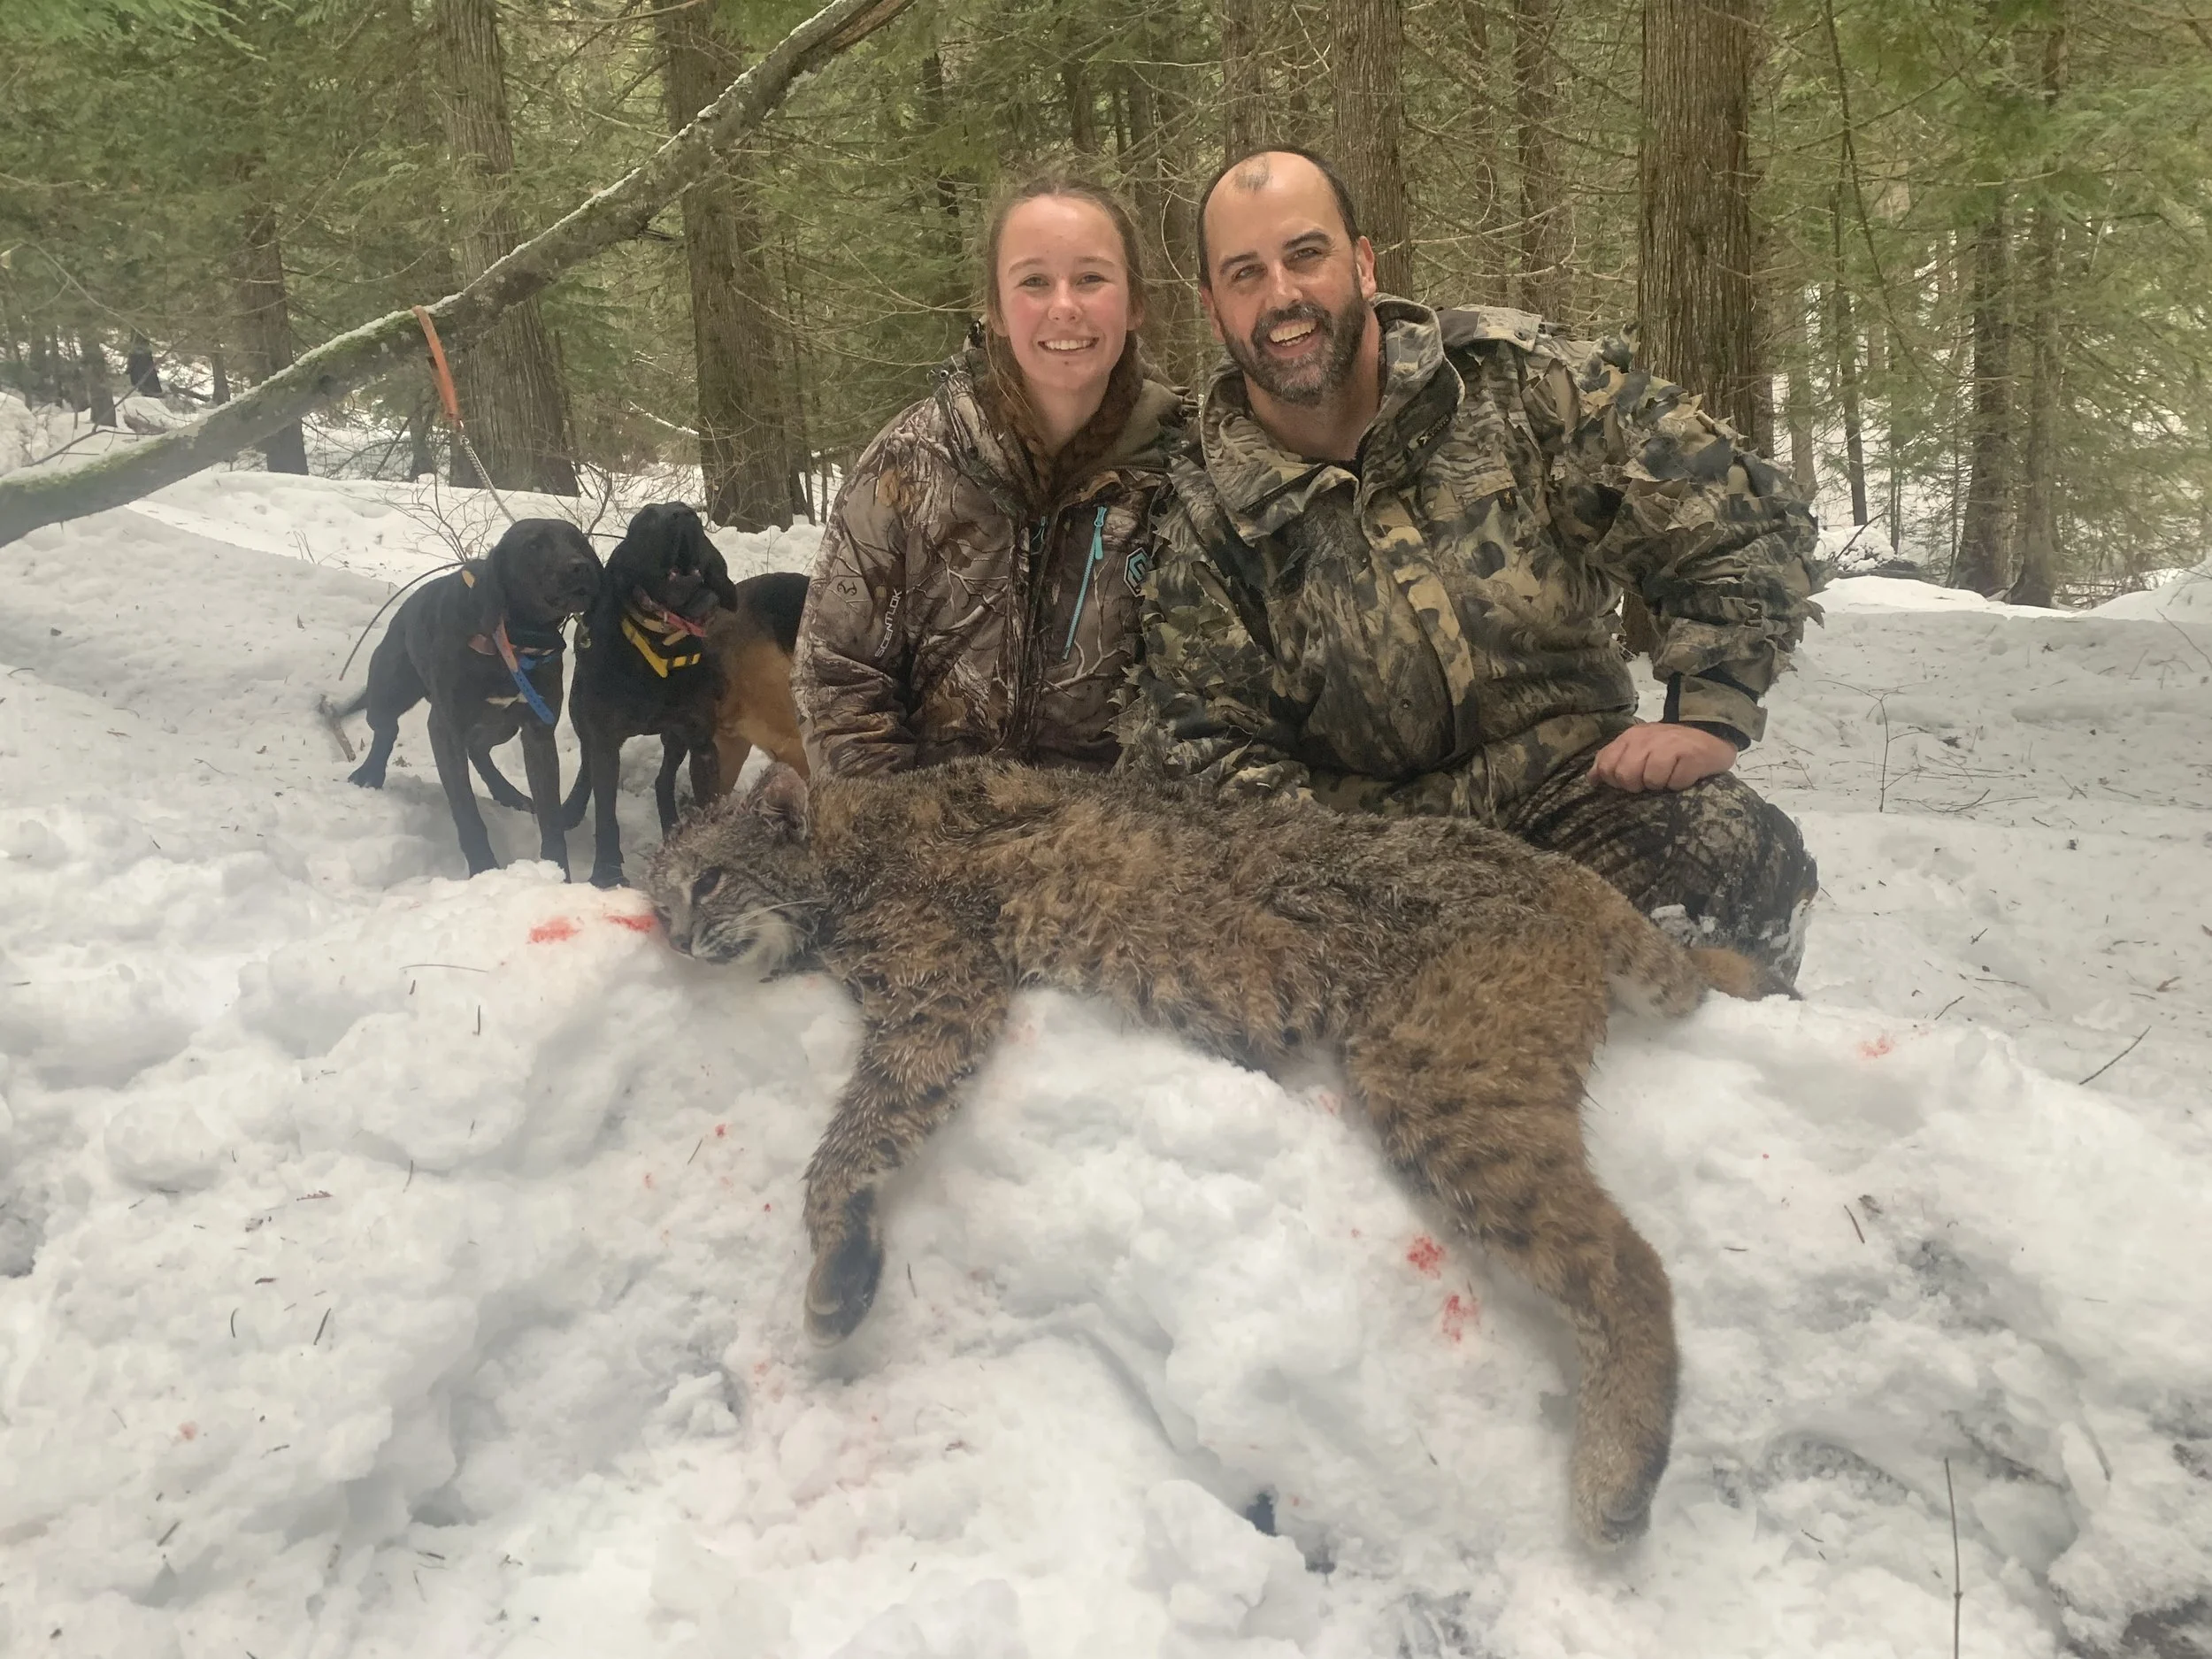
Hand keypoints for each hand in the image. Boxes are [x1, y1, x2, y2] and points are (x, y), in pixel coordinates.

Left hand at [1589, 723, 1738, 792]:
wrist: (1711, 733)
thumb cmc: (1670, 746)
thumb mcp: (1638, 747)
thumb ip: (1612, 759)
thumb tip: (1591, 779)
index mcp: (1631, 737)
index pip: (1606, 766)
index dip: (1614, 780)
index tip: (1629, 779)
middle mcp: (1648, 739)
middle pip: (1626, 776)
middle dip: (1637, 785)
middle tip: (1651, 779)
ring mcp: (1671, 746)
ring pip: (1652, 781)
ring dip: (1661, 785)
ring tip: (1669, 775)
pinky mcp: (1693, 757)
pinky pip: (1676, 783)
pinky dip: (1680, 784)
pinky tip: (1685, 775)